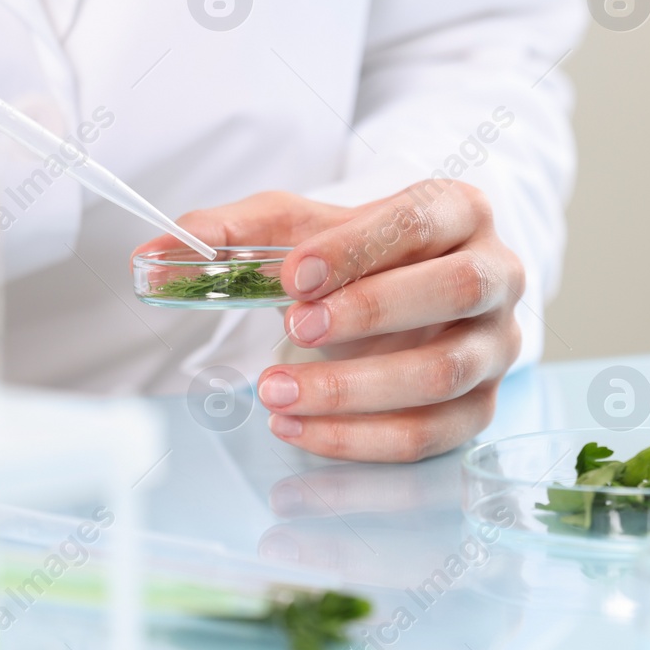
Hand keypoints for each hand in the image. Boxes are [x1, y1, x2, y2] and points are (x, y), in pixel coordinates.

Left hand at [137, 183, 523, 461]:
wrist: (406, 290)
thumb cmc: (357, 253)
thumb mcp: (297, 228)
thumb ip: (231, 234)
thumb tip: (153, 259)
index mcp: (459, 210)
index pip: (420, 220)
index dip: (356, 249)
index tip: (291, 276)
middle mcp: (496, 273)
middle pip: (452, 291)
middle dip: (371, 313)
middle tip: (293, 330)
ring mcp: (496, 345)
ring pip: (442, 374)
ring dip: (355, 389)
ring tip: (274, 394)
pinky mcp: (481, 405)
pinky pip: (431, 434)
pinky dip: (360, 439)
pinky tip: (299, 429)